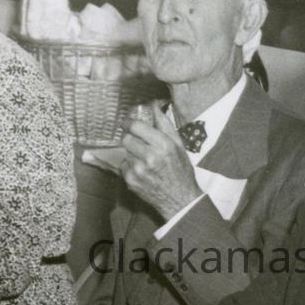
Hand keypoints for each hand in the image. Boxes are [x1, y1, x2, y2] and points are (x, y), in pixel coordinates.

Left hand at [94, 104, 203, 220]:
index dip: (129, 123)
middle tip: (139, 144)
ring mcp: (139, 170)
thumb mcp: (178, 145)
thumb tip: (154, 106)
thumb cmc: (181, 170)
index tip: (127, 123)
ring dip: (132, 154)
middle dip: (131, 139)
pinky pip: (123, 166)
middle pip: (127, 139)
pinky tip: (142, 172)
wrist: (180, 199)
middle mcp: (150, 157)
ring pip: (125, 152)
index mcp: (163, 145)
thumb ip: (165, 124)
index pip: (136, 127)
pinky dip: (130, 167)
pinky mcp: (131, 181)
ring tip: (145, 161)